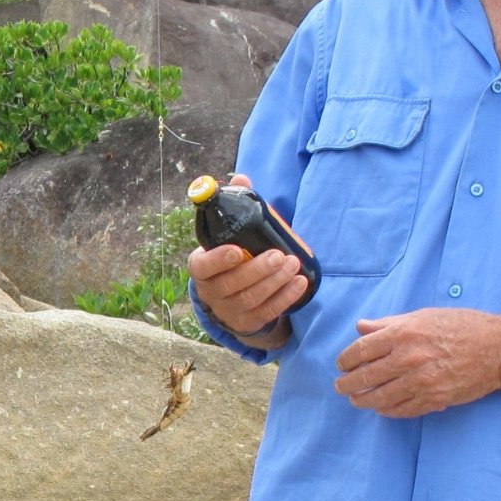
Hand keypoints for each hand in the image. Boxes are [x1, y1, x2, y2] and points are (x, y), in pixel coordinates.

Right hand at [189, 175, 309, 341]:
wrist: (233, 298)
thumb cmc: (232, 258)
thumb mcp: (229, 235)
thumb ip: (235, 208)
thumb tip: (242, 177)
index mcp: (201, 268)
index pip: (203, 267)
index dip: (218, 260)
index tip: (238, 250)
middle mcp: (211, 292)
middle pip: (232, 284)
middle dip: (258, 270)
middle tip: (280, 255)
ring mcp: (229, 310)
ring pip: (252, 299)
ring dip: (275, 282)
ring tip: (293, 264)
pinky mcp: (248, 322)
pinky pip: (267, 312)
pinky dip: (286, 298)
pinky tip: (300, 283)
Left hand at [334, 310, 500, 417]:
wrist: (498, 349)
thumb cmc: (462, 327)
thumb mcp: (423, 316)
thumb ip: (389, 323)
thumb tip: (361, 326)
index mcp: (403, 334)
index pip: (360, 350)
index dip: (345, 360)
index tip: (341, 365)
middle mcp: (408, 358)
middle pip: (365, 377)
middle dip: (347, 385)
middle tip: (341, 387)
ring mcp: (420, 382)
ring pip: (380, 398)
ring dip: (363, 401)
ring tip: (356, 400)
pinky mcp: (433, 399)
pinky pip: (401, 409)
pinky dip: (387, 411)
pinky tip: (381, 408)